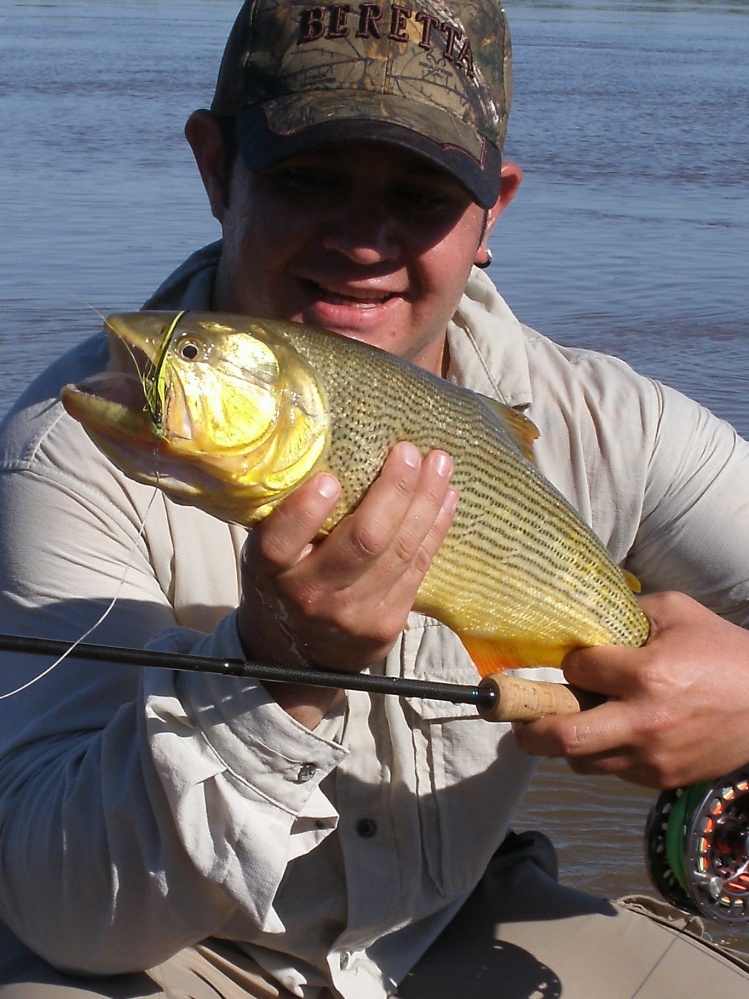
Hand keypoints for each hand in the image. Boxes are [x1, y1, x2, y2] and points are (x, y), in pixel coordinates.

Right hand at [237, 442, 457, 725]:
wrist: (295, 655)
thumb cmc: (283, 580)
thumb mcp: (268, 552)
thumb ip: (291, 517)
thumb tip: (341, 451)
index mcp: (270, 570)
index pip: (279, 543)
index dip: (304, 512)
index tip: (330, 480)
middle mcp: (310, 596)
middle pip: (362, 542)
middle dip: (394, 491)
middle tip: (409, 451)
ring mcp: (353, 616)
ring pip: (401, 553)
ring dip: (426, 502)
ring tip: (440, 464)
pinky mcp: (386, 625)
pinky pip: (418, 569)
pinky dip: (436, 529)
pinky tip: (446, 499)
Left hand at [513, 592, 748, 787]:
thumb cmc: (722, 652)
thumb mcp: (676, 612)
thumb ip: (627, 614)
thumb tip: (585, 622)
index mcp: (647, 674)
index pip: (577, 670)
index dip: (569, 663)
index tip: (574, 661)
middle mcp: (644, 721)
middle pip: (564, 736)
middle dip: (529, 726)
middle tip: (517, 717)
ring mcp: (653, 757)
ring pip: (581, 760)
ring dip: (565, 741)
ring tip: (568, 720)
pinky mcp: (661, 780)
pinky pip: (610, 771)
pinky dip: (600, 754)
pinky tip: (610, 732)